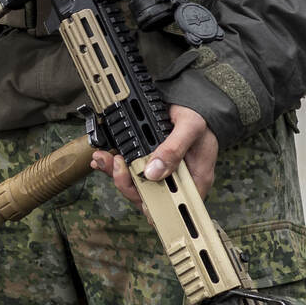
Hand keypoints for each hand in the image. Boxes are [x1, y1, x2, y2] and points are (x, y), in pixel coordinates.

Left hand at [91, 104, 218, 210]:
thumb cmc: (201, 116)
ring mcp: (161, 171)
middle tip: (116, 164)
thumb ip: (174, 149)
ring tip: (104, 158)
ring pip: (135, 184)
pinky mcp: (149, 160)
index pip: (172, 204)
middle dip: (127, 183)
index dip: (151, 204)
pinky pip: (130, 169)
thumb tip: (153, 173)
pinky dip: (115, 165)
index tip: (135, 190)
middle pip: (148, 196)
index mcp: (193, 179)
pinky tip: (104, 158)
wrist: (192, 100)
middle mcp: (176, 179)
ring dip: (117, 173)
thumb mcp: (190, 127)